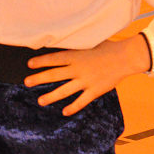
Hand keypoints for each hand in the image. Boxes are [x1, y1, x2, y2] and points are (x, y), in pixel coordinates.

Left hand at [25, 35, 150, 115]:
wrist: (126, 57)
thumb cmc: (109, 47)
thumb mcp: (91, 42)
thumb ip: (78, 45)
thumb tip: (67, 42)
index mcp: (77, 56)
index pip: (55, 59)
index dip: (41, 62)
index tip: (29, 65)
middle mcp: (78, 69)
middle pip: (55, 74)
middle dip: (39, 78)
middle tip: (27, 82)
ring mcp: (86, 81)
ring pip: (65, 90)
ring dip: (51, 96)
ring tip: (40, 101)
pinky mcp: (94, 90)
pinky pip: (81, 101)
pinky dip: (73, 107)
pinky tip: (64, 112)